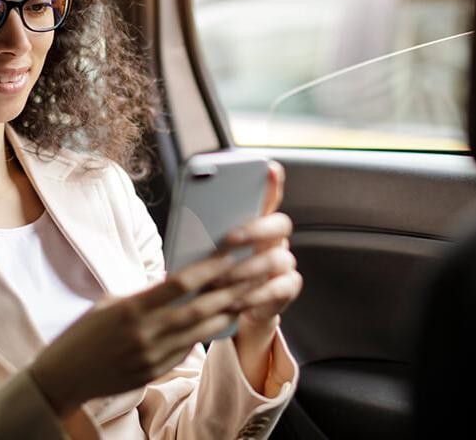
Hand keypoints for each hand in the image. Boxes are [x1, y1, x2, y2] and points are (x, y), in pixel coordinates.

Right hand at [29, 251, 250, 417]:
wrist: (64, 376)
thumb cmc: (85, 332)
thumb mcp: (110, 303)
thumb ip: (145, 293)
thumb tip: (179, 279)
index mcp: (131, 308)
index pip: (180, 284)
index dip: (209, 268)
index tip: (230, 254)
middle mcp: (144, 333)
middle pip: (198, 308)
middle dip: (229, 290)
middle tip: (252, 274)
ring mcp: (151, 356)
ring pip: (199, 331)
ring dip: (226, 313)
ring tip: (246, 296)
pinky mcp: (154, 373)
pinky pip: (186, 350)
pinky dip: (204, 333)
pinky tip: (220, 319)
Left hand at [221, 161, 302, 391]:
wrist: (227, 307)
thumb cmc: (213, 270)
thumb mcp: (204, 247)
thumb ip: (205, 229)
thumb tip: (189, 214)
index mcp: (256, 221)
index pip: (269, 195)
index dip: (272, 182)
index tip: (268, 168)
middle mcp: (274, 239)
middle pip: (280, 224)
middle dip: (256, 229)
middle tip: (229, 239)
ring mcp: (283, 263)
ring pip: (277, 259)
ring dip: (247, 268)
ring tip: (219, 280)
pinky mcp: (286, 288)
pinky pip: (279, 289)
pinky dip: (254, 296)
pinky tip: (234, 302)